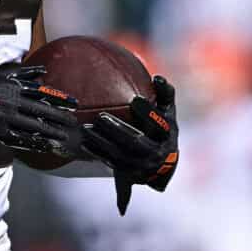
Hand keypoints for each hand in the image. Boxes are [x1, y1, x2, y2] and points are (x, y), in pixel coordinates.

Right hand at [0, 70, 78, 154]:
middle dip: (60, 117)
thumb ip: (24, 73)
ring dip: (51, 132)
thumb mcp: (2, 75)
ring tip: (64, 136)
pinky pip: (21, 138)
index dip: (60, 98)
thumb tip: (44, 70)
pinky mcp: (0, 132)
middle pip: (42, 111)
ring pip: (34, 126)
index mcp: (14, 87)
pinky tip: (45, 146)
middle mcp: (13, 102)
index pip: (43, 93)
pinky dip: (35, 142)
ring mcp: (7, 118)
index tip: (74, 102)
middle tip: (74, 121)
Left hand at [82, 76, 177, 214]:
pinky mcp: (128, 172)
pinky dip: (97, 152)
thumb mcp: (168, 113)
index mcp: (167, 134)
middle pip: (136, 141)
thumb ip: (165, 94)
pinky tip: (83, 142)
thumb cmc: (163, 128)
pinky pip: (110, 162)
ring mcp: (141, 164)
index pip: (160, 124)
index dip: (148, 112)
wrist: (163, 165)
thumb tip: (158, 77)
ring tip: (86, 128)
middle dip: (117, 129)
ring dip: (101, 141)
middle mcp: (155, 151)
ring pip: (120, 153)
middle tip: (100, 116)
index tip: (135, 99)